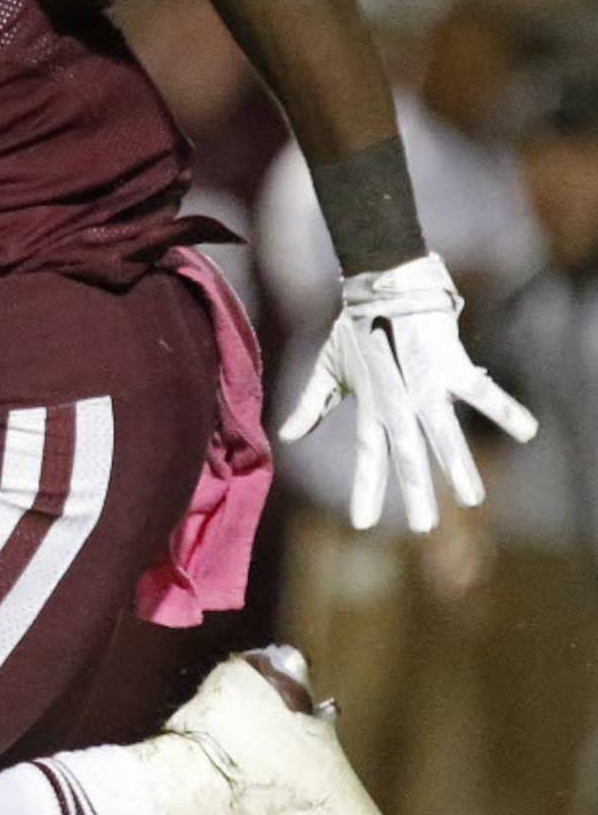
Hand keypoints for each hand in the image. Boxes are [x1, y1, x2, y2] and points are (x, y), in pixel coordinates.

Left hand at [279, 252, 536, 533]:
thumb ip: (311, 405)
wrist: (382, 286)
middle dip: (416, 491)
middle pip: (408, 454)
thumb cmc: (356, 329)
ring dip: (457, 465)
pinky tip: (528, 432)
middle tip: (423, 528)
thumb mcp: (329, 368)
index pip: (369, 455)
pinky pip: (481, 392)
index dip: (366, 489)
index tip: (363, 523)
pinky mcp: (450, 365)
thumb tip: (286, 436)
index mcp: (371, 404)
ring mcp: (425, 383)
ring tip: (471, 498)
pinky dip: (504, 409)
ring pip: (442, 432)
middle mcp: (398, 400)